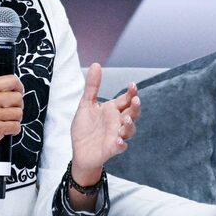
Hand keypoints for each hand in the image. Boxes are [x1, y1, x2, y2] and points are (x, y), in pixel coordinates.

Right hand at [0, 75, 23, 172]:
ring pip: (19, 113)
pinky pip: (16, 127)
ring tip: (5, 121)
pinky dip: (13, 130)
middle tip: (10, 111)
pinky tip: (5, 129)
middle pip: (18, 98)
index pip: (12, 80)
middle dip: (17, 106)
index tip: (19, 92)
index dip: (19, 87)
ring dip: (15, 119)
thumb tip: (14, 89)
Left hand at [70, 63, 139, 184]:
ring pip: (130, 130)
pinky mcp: (111, 149)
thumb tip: (96, 64)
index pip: (126, 100)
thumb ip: (92, 86)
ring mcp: (116, 135)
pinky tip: (117, 140)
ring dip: (130, 125)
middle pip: (132, 114)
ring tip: (126, 120)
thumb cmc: (85, 128)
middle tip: (136, 99)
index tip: (132, 85)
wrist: (79, 151)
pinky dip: (120, 143)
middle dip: (136, 107)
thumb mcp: (86, 104)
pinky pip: (120, 147)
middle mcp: (117, 122)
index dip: (131, 92)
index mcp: (113, 110)